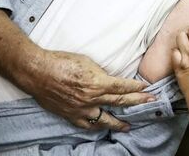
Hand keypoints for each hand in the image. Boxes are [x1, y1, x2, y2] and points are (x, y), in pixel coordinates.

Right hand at [20, 50, 154, 130]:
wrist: (37, 71)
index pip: (122, 86)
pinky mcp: (70, 115)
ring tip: (129, 125)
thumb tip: (109, 80)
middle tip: (151, 102)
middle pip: (120, 101)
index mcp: (97, 82)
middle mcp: (91, 98)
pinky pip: (87, 125)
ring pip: (105, 118)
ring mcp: (81, 109)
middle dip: (137, 102)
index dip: (136, 88)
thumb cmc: (61, 61)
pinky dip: (96, 126)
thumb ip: (100, 74)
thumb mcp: (87, 62)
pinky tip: (103, 127)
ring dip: (119, 122)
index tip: (146, 88)